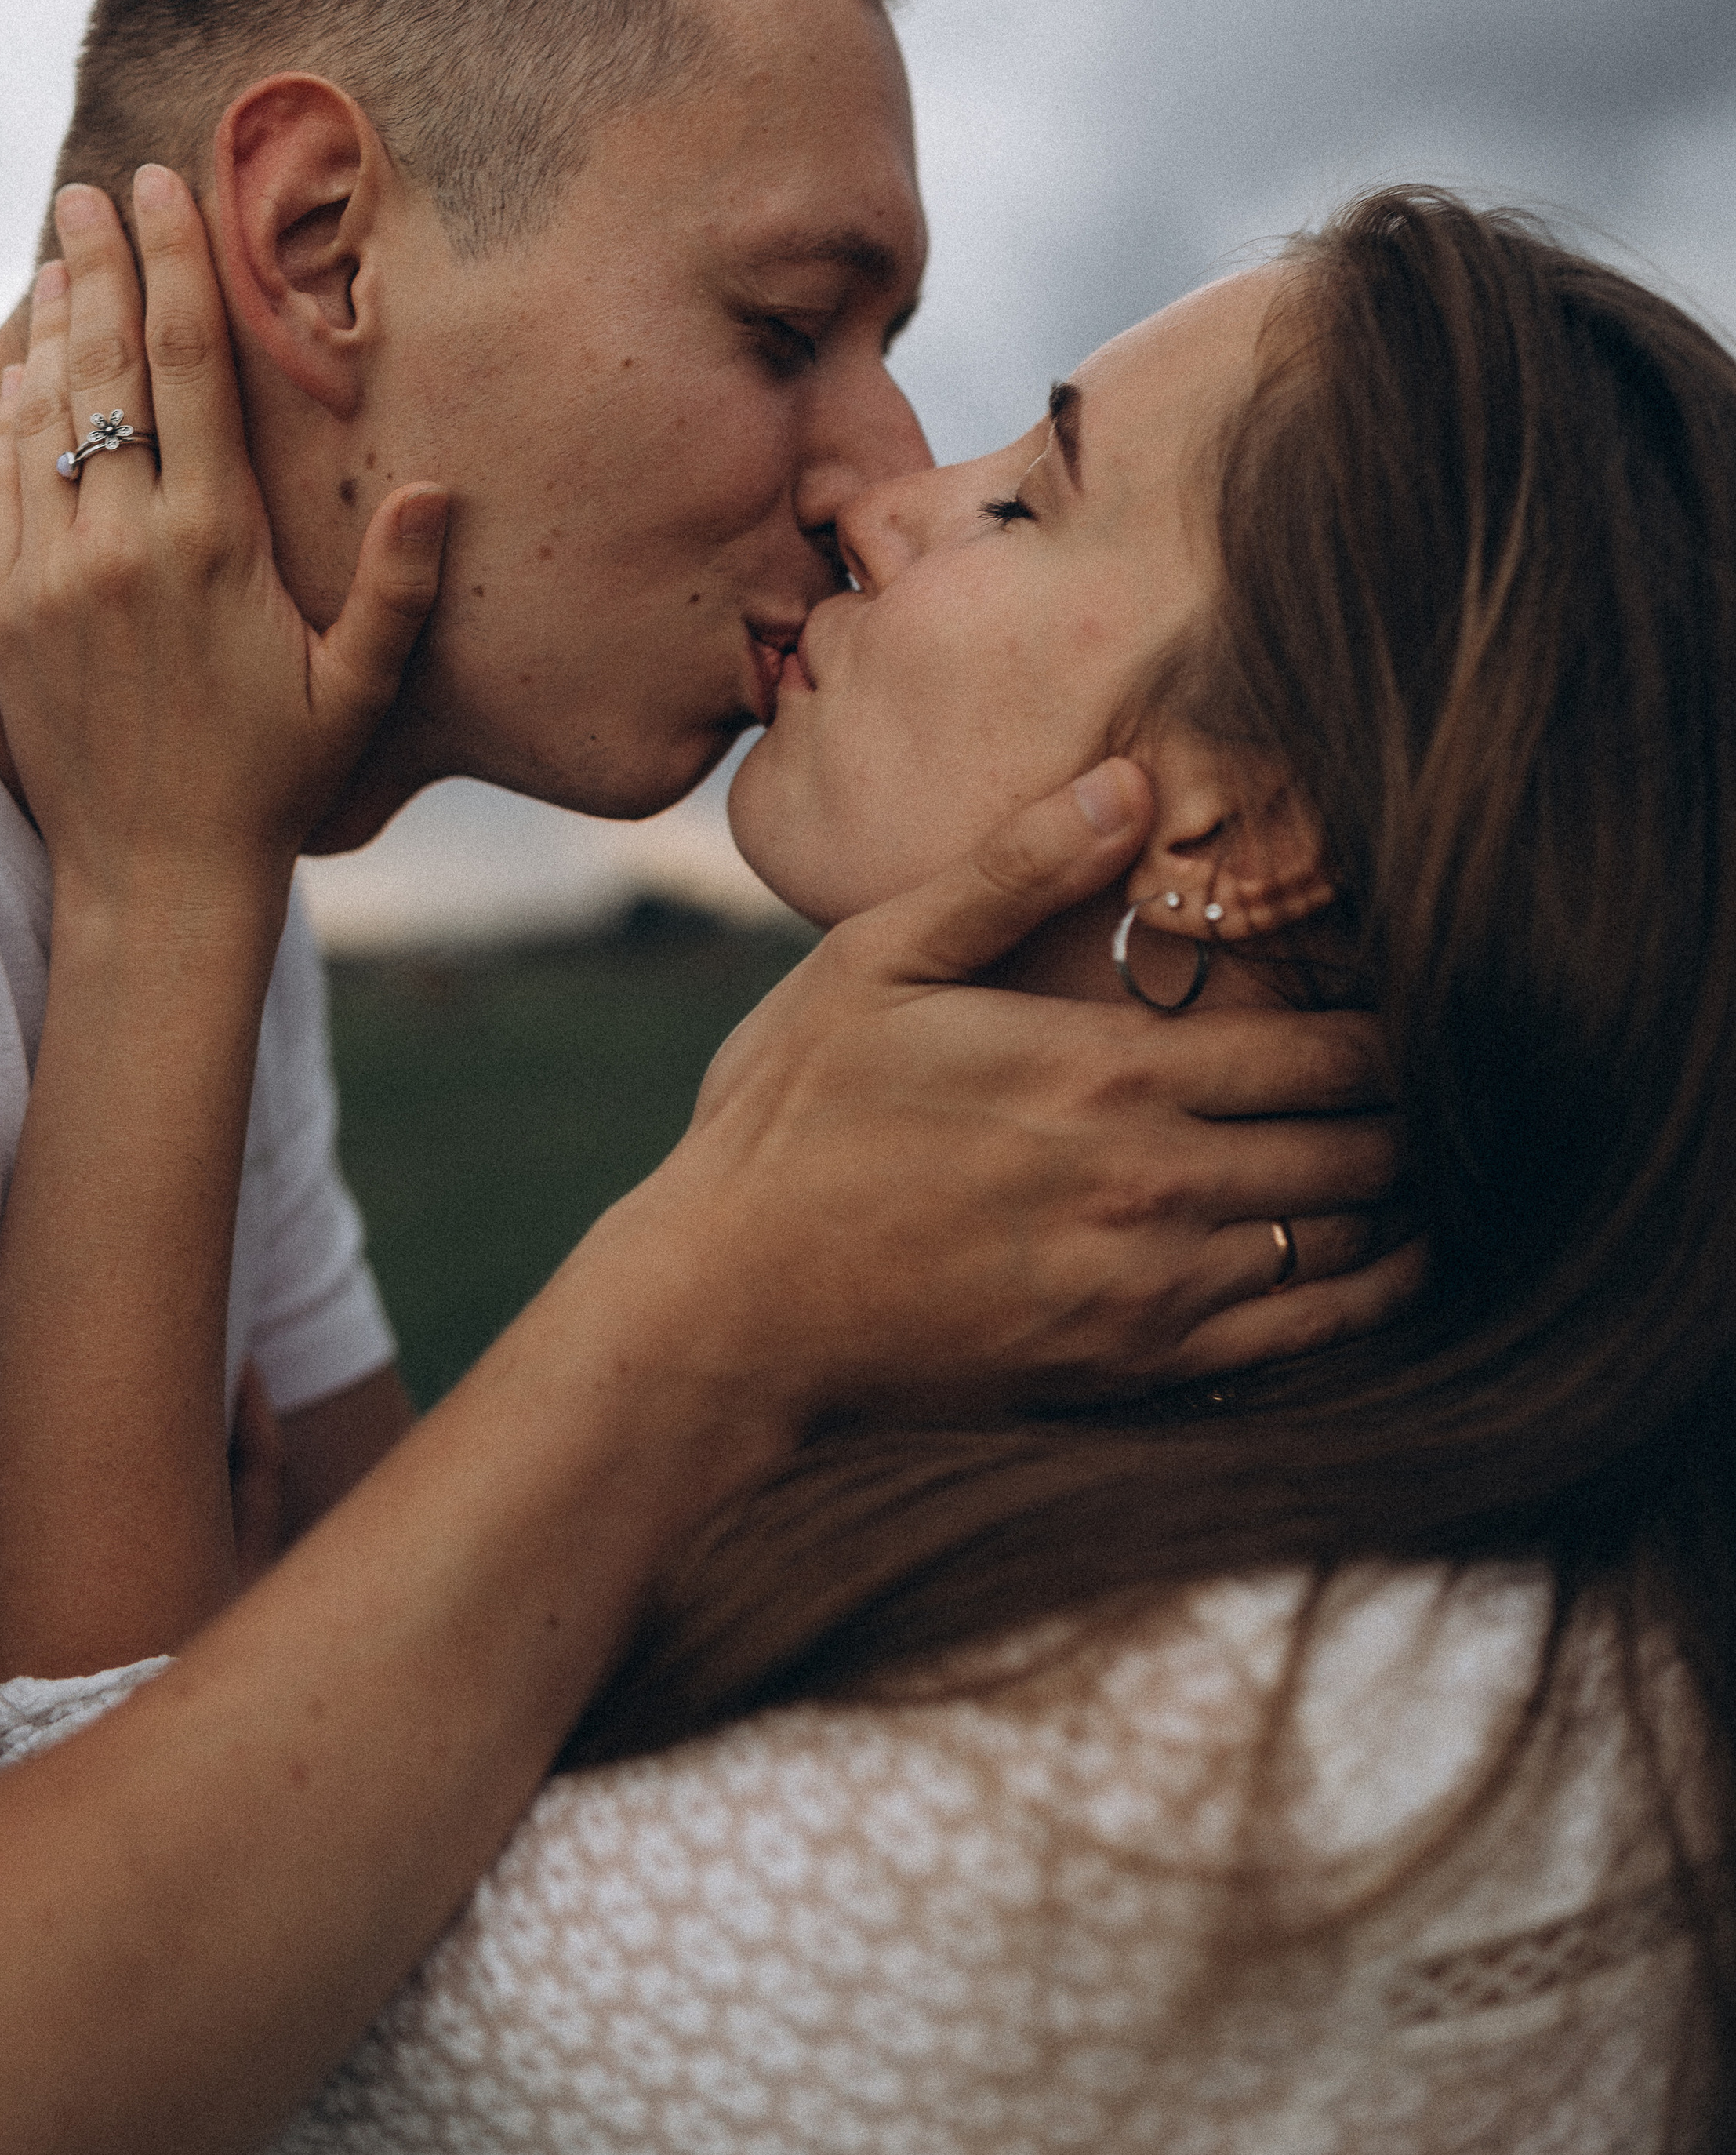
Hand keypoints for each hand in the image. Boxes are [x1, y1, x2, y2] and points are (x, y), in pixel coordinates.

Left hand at [0, 171, 446, 913]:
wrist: (154, 871)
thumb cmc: (273, 780)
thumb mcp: (357, 689)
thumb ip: (397, 587)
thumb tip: (438, 491)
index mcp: (212, 545)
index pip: (186, 368)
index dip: (173, 266)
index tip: (160, 189)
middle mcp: (121, 543)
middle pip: (106, 366)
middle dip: (101, 266)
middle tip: (91, 192)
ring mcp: (51, 572)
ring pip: (43, 413)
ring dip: (54, 328)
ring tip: (61, 258)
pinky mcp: (7, 606)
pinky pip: (2, 481)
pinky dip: (11, 413)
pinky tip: (26, 371)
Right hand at [594, 765, 1414, 1427]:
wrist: (724, 1317)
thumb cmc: (786, 1128)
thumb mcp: (875, 966)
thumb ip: (1011, 872)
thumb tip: (1128, 780)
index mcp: (1106, 1071)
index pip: (1324, 1046)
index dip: (1390, 1026)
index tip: (1410, 1006)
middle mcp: (1153, 1184)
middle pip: (1357, 1144)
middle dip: (1405, 1109)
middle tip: (1431, 1082)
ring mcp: (1150, 1292)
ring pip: (1346, 1241)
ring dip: (1393, 1198)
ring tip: (1413, 1162)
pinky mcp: (1130, 1374)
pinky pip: (1303, 1341)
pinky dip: (1367, 1300)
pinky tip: (1384, 1266)